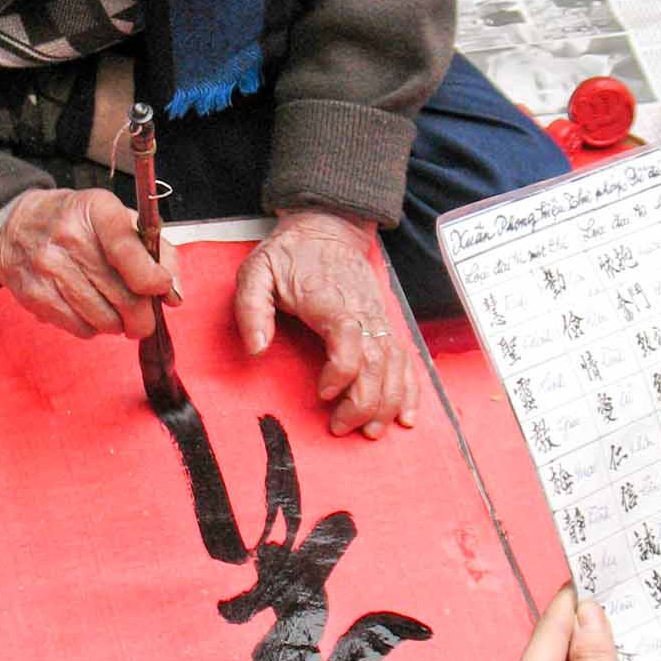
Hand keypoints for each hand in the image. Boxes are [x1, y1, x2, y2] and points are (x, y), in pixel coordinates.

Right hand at [0, 187, 173, 340]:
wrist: (16, 227)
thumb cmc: (77, 223)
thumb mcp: (119, 219)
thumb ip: (157, 251)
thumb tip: (174, 294)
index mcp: (97, 210)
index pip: (128, 250)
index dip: (153, 278)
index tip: (161, 287)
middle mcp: (70, 237)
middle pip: (124, 296)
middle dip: (143, 317)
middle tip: (145, 319)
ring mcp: (49, 268)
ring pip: (104, 318)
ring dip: (119, 324)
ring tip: (115, 312)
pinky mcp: (36, 295)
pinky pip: (80, 328)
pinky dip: (93, 327)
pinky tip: (90, 310)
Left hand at [233, 209, 419, 438]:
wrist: (328, 228)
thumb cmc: (289, 255)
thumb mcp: (257, 272)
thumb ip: (252, 309)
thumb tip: (257, 349)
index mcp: (329, 300)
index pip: (349, 338)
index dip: (341, 371)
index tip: (321, 392)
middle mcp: (361, 312)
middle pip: (377, 362)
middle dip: (364, 402)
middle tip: (340, 427)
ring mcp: (377, 319)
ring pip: (395, 365)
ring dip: (387, 402)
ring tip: (371, 431)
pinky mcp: (384, 325)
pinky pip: (405, 359)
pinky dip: (409, 390)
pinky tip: (405, 416)